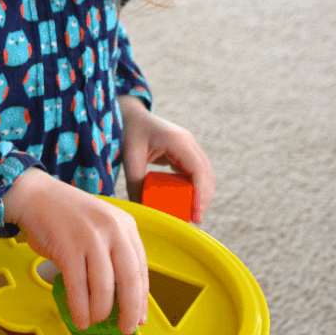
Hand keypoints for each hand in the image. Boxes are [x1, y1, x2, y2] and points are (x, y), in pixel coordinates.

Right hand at [3, 168, 148, 334]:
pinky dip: (80, 307)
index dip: (141, 296)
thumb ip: (112, 254)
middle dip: (130, 309)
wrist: (36, 195)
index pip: (141, 267)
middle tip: (126, 328)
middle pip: (129, 278)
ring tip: (95, 322)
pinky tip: (80, 319)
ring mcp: (91, 237)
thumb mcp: (99, 228)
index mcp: (125, 225)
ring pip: (104, 286)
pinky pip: (78, 286)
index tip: (140, 316)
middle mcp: (113, 229)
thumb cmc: (67, 217)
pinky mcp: (69, 246)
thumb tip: (121, 297)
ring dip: (101, 311)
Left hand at [118, 96, 214, 223]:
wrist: (130, 114)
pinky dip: (195, 187)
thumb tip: (143, 210)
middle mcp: (188, 142)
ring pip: (204, 174)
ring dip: (201, 194)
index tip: (196, 216)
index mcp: (178, 141)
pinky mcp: (185, 151)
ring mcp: (189, 146)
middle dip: (204, 199)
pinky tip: (187, 201)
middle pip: (206, 174)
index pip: (198, 171)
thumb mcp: (129, 157)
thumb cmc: (129, 131)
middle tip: (195, 220)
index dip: (200, 195)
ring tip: (192, 215)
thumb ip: (135, 183)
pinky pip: (196, 172)